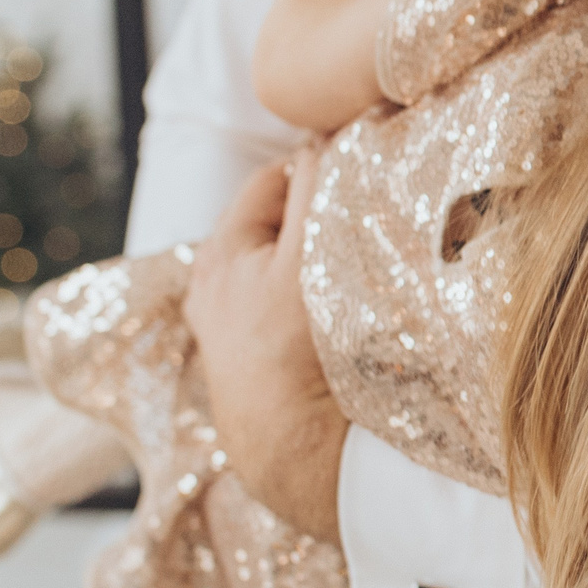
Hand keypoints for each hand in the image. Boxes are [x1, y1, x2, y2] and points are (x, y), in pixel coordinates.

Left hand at [183, 153, 347, 541]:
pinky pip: (295, 312)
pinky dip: (320, 302)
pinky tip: (352, 313)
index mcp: (218, 252)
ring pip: (288, 271)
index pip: (273, 181)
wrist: (294, 450)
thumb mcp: (305, 257)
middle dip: (321, 217)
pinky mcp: (260, 367)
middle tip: (373, 213)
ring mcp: (234, 332)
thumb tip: (324, 137)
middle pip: (279, 227)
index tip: (363, 165)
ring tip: (369, 263)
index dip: (318, 167)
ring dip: (323, 262)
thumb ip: (313, 192)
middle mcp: (214, 290)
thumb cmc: (294, 350)